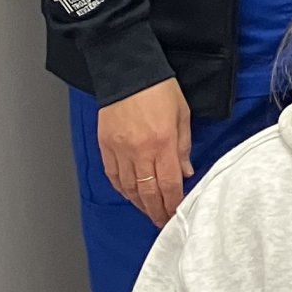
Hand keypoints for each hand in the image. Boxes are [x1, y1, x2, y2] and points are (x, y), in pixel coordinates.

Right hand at [98, 77, 192, 226]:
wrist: (127, 70)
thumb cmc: (159, 88)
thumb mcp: (182, 114)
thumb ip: (184, 146)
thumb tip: (185, 172)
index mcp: (163, 143)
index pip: (169, 185)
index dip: (173, 204)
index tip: (176, 215)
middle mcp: (140, 151)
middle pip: (148, 192)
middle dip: (156, 211)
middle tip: (162, 222)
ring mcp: (120, 150)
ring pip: (129, 188)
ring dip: (139, 203)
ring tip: (148, 211)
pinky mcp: (105, 146)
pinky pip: (113, 176)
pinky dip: (122, 189)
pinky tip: (129, 195)